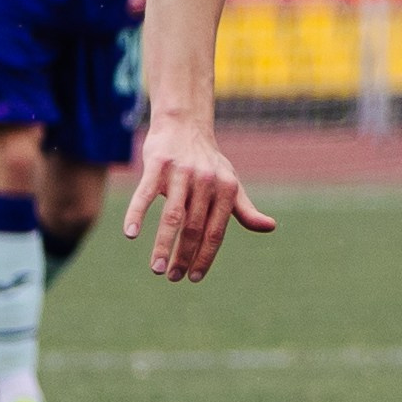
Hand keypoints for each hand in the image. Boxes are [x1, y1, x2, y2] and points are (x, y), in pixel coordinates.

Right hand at [122, 112, 276, 280]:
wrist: (184, 124)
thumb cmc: (209, 162)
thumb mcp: (230, 183)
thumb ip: (245, 209)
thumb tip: (270, 227)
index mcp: (226, 189)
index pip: (215, 232)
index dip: (205, 257)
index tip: (194, 278)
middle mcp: (206, 181)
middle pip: (194, 228)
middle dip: (184, 257)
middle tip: (173, 278)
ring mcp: (181, 172)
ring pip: (172, 216)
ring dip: (163, 245)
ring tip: (156, 269)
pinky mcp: (157, 164)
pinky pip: (145, 194)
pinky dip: (137, 214)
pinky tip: (130, 234)